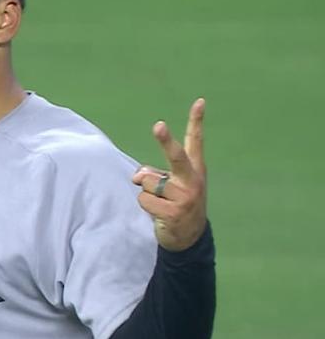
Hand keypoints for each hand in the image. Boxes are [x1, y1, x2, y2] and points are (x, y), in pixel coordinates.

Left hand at [132, 98, 207, 251]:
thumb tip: (138, 176)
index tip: (199, 101)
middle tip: (158, 125)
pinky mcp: (174, 213)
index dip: (197, 121)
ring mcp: (185, 197)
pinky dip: (145, 205)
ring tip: (160, 202)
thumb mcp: (171, 185)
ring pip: (149, 182)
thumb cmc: (177, 202)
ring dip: (147, 192)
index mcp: (195, 169)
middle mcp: (193, 181)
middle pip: (176, 156)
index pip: (195, 141)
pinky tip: (158, 213)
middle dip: (165, 140)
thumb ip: (153, 174)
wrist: (189, 237)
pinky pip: (144, 199)